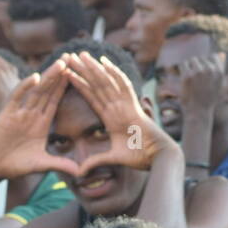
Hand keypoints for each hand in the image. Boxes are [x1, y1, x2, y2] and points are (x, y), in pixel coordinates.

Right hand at [0, 62, 80, 179]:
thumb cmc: (16, 165)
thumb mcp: (43, 164)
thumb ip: (61, 164)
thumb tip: (81, 173)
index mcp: (41, 123)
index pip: (55, 101)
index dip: (66, 87)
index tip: (78, 75)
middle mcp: (31, 114)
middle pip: (48, 90)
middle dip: (60, 75)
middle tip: (72, 58)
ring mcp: (19, 112)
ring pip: (36, 90)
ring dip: (49, 77)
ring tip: (61, 63)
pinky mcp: (6, 113)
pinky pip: (17, 97)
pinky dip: (25, 87)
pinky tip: (36, 77)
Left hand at [61, 51, 173, 172]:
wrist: (158, 157)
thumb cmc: (140, 157)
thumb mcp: (113, 159)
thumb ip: (96, 161)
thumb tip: (79, 172)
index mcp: (112, 118)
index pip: (92, 97)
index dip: (80, 85)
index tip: (68, 73)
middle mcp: (117, 108)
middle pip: (97, 85)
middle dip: (83, 70)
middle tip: (70, 56)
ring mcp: (126, 105)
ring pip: (107, 82)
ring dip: (93, 68)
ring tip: (80, 55)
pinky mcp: (134, 106)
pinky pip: (123, 86)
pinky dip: (114, 74)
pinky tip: (104, 62)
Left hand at [178, 53, 227, 115]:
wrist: (198, 111)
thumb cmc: (209, 98)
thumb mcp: (220, 84)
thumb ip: (220, 68)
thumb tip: (222, 53)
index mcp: (219, 72)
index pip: (213, 56)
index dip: (208, 64)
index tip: (205, 74)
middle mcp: (210, 70)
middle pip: (201, 58)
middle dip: (198, 67)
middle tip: (198, 81)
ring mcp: (198, 72)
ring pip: (192, 60)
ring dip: (190, 67)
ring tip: (192, 79)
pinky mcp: (187, 75)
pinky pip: (183, 64)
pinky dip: (183, 70)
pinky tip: (186, 79)